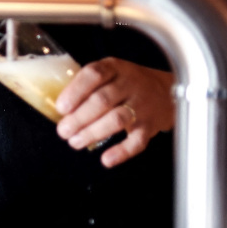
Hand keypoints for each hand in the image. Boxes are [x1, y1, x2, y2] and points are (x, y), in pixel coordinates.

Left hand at [54, 57, 174, 167]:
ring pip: (117, 119)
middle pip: (102, 100)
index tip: (61, 108)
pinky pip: (137, 141)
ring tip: (75, 142)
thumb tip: (60, 108)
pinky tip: (106, 159)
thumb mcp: (110, 73)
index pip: (94, 74)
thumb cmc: (128, 83)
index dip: (75, 91)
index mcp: (114, 68)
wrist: (166, 91)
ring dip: (93, 132)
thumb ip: (88, 86)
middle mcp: (129, 84)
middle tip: (63, 131)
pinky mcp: (150, 126)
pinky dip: (121, 152)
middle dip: (79, 118)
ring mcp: (142, 105)